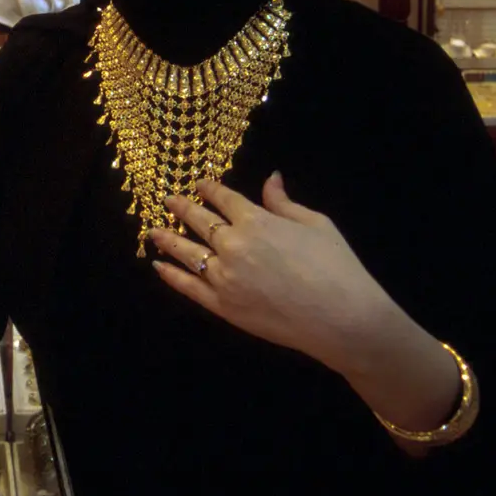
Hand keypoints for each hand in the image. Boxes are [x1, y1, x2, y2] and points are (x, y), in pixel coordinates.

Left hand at [150, 172, 400, 375]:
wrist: (341, 318)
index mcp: (255, 221)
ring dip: (167, 239)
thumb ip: (284, 202)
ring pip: (187, 252)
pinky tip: (158, 266)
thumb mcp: (315, 224)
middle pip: (199, 221)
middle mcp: (232, 245)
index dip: (209, 189)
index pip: (223, 199)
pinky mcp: (223, 306)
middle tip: (167, 200)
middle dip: (181, 207)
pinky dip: (171, 275)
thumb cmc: (336, 267)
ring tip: (153, 231)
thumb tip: (270, 177)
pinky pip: (189, 287)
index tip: (198, 183)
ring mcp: (224, 277)